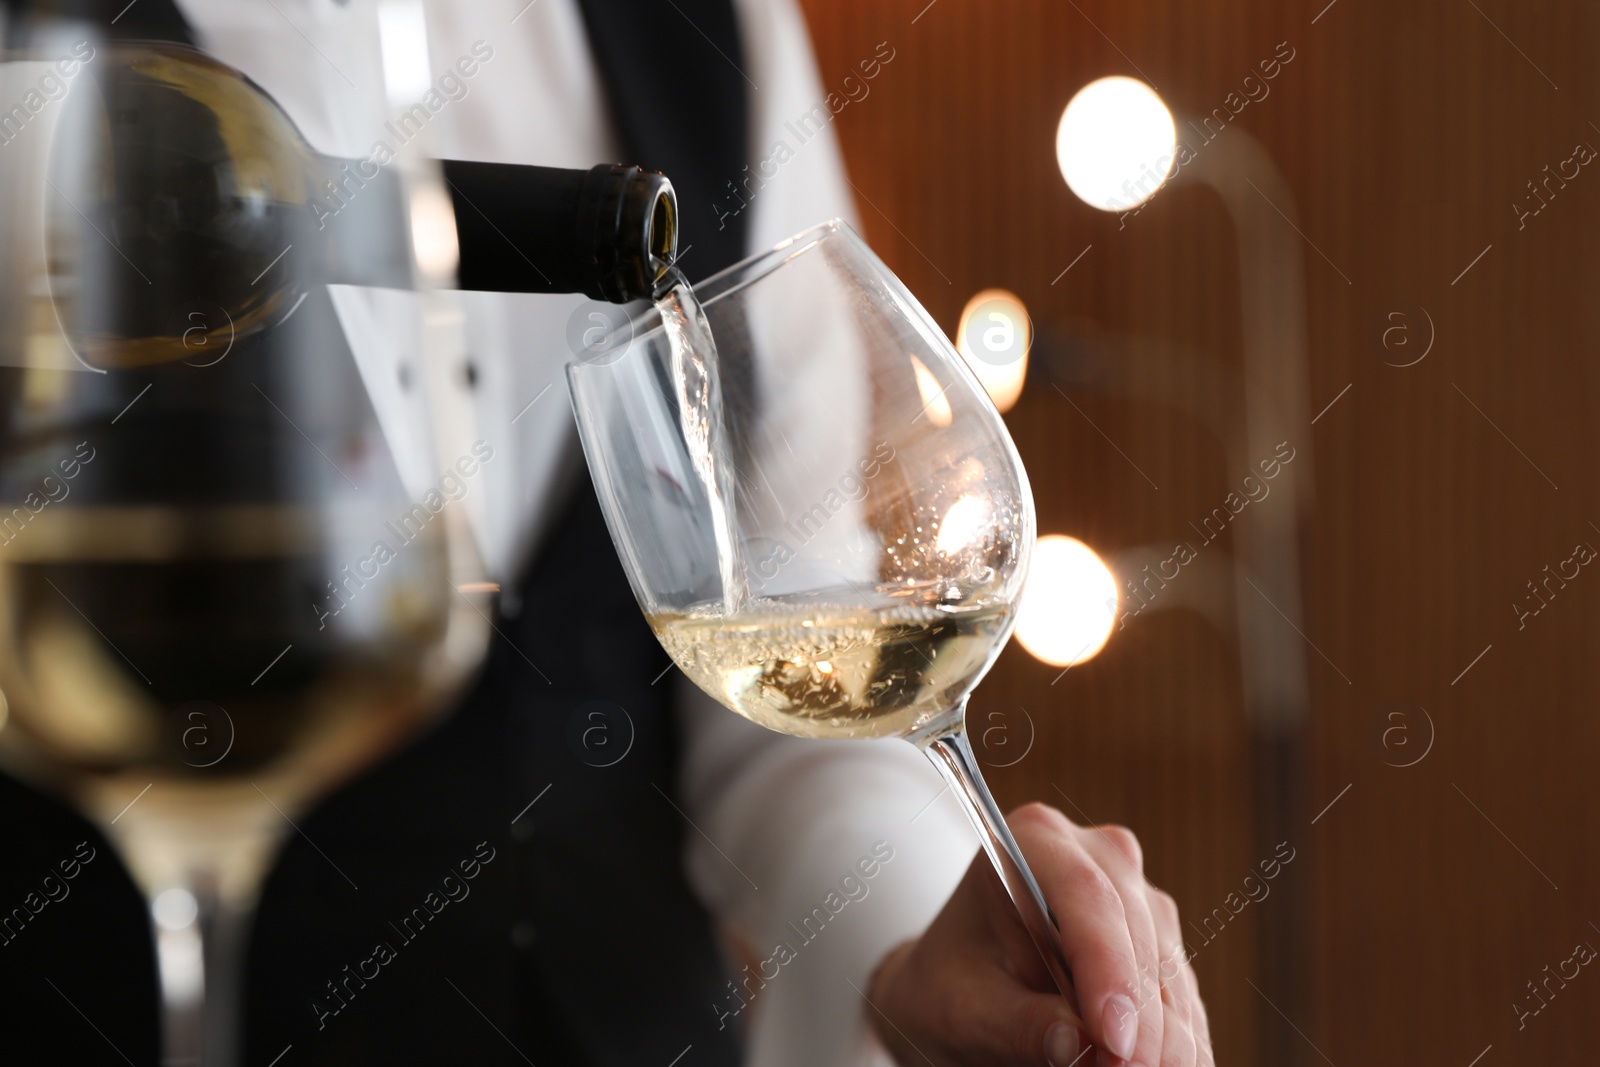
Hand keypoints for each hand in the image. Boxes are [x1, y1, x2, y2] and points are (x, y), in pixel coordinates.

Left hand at [866, 802, 1212, 1066]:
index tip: (1115, 1042)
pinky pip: (1181, 993)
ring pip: (1167, 968)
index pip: (1085, 895)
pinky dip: (1179, 1039)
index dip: (1108, 969)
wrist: (959, 990)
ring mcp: (1134, 896)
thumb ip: (1017, 1023)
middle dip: (1140, 1016)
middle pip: (1136, 932)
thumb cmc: (949, 985)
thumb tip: (1077, 1043)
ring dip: (1165, 1035)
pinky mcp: (1158, 942)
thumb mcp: (964, 1008)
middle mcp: (1094, 855)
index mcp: (1031, 840)